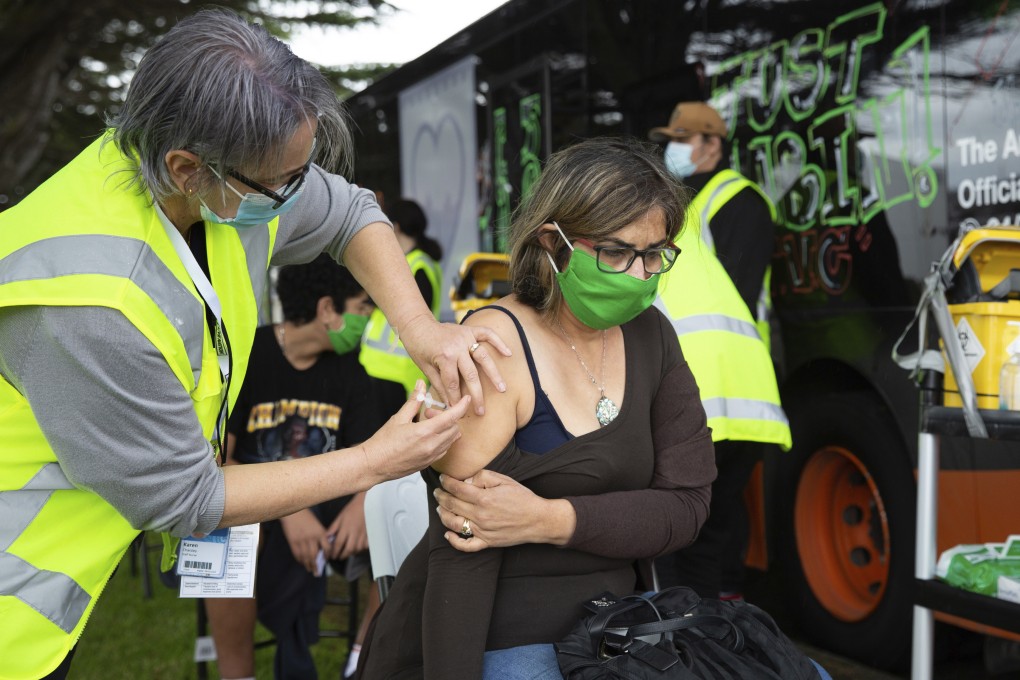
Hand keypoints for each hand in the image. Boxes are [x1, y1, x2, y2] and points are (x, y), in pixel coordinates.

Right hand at [280, 509, 326, 572]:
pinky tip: (302, 563)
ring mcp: (302, 541)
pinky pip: (297, 554)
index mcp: (320, 533)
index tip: (327, 560)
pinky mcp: (293, 542)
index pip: (327, 548)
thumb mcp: (317, 525)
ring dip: (308, 565)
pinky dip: (300, 560)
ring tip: (310, 570)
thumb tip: (323, 549)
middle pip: (315, 556)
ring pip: (306, 557)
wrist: (293, 512)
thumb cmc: (307, 517)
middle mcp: (312, 538)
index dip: (327, 556)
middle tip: (317, 573)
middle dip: (316, 566)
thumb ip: (321, 536)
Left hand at [325, 492, 367, 559]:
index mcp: (346, 528)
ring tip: (346, 553)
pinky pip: (365, 546)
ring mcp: (363, 535)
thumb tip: (326, 537)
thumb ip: (333, 528)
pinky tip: (357, 548)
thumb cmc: (351, 510)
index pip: (338, 544)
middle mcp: (355, 533)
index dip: (334, 551)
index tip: (331, 556)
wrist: (365, 504)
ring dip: (351, 553)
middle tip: (338, 557)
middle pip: (349, 549)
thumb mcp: (340, 517)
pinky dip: (360, 549)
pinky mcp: (369, 535)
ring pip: (357, 549)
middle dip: (342, 555)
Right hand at [360, 380, 470, 482]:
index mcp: (424, 432)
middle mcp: (431, 446)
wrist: (374, 465)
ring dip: (446, 429)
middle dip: (448, 417)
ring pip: (452, 439)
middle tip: (430, 413)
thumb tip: (421, 385)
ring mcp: (431, 456)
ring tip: (428, 425)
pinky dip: (443, 440)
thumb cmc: (383, 443)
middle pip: (454, 428)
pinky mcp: (429, 463)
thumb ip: (414, 400)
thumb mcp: (398, 418)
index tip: (466, 399)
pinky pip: (445, 449)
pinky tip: (429, 436)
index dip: (462, 406)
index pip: (451, 417)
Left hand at [398, 316, 510, 414]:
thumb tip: (450, 404)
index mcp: (444, 357)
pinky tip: (509, 353)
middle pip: (471, 374)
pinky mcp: (469, 330)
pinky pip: (487, 334)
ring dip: (494, 374)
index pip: (453, 383)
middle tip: (481, 411)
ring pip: (484, 357)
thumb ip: (440, 385)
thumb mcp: (425, 368)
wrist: (417, 324)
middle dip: (477, 395)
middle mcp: (457, 346)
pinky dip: (499, 342)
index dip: (455, 398)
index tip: (459, 410)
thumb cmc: (418, 347)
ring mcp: (465, 337)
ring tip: (502, 389)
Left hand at [433, 470, 575, 551]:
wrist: (538, 520)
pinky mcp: (487, 542)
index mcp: (484, 498)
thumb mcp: (505, 480)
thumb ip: (483, 477)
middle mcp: (480, 515)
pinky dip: (454, 542)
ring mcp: (482, 531)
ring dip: (442, 515)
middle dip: (441, 496)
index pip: (457, 489)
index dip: (446, 482)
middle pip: (452, 505)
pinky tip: (448, 534)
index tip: (442, 479)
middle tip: (437, 491)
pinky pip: (466, 546)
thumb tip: (466, 479)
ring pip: (454, 524)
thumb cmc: (523, 499)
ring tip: (439, 508)